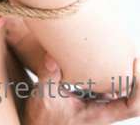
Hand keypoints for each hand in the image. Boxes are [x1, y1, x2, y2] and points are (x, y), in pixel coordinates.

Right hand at [23, 54, 139, 123]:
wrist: (39, 124)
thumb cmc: (43, 115)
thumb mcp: (44, 96)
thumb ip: (48, 76)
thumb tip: (52, 58)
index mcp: (100, 114)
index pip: (132, 105)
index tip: (134, 64)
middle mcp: (106, 110)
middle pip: (136, 99)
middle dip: (138, 77)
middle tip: (133, 54)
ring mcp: (101, 103)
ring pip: (126, 92)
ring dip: (128, 74)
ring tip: (123, 51)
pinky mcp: (94, 97)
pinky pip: (114, 86)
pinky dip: (116, 72)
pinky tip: (107, 56)